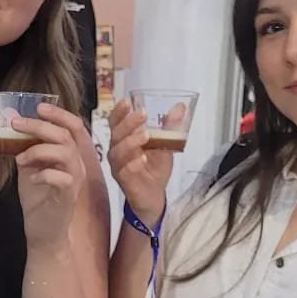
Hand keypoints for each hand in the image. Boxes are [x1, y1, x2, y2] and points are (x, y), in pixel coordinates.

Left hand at [12, 104, 90, 250]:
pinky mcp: (68, 196)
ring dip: (37, 150)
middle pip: (65, 135)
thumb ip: (26, 148)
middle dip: (39, 126)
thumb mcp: (29, 167)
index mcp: (70, 154)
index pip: (73, 127)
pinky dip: (42, 174)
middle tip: (16, 124)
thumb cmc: (38, 198)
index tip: (38, 107)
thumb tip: (13, 126)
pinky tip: (31, 179)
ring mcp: (74, 180)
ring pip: (65, 152)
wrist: (43, 231)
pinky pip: (60, 177)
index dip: (58, 114)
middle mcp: (76, 164)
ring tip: (20, 159)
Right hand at [106, 100, 176, 223]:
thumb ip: (170, 127)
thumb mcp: (165, 145)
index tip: (127, 101)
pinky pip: (124, 171)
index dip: (119, 111)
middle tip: (142, 114)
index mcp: (124, 138)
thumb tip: (180, 106)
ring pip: (117, 151)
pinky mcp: (123, 181)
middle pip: (116, 134)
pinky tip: (143, 159)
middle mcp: (117, 150)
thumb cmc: (155, 168)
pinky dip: (133, 164)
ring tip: (145, 135)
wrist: (155, 196)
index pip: (116, 122)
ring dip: (130, 142)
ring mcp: (118, 166)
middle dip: (128, 122)